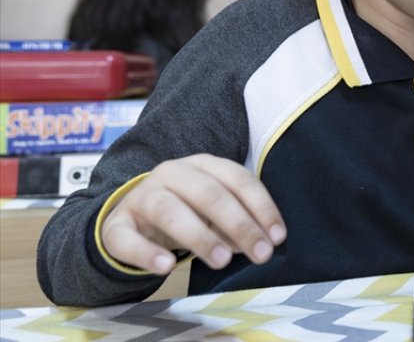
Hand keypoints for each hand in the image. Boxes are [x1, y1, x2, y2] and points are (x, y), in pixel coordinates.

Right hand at [100, 154, 286, 274]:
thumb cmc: (185, 210)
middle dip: (239, 224)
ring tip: (222, 260)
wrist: (131, 217)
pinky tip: (166, 266)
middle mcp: (171, 173)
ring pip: (170, 211)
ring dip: (199, 236)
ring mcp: (142, 197)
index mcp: (202, 165)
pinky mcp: (116, 225)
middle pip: (208, 194)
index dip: (261, 207)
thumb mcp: (214, 212)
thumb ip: (237, 223)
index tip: (278, 237)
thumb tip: (259, 242)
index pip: (238, 179)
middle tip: (260, 253)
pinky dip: (147, 253)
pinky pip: (128, 238)